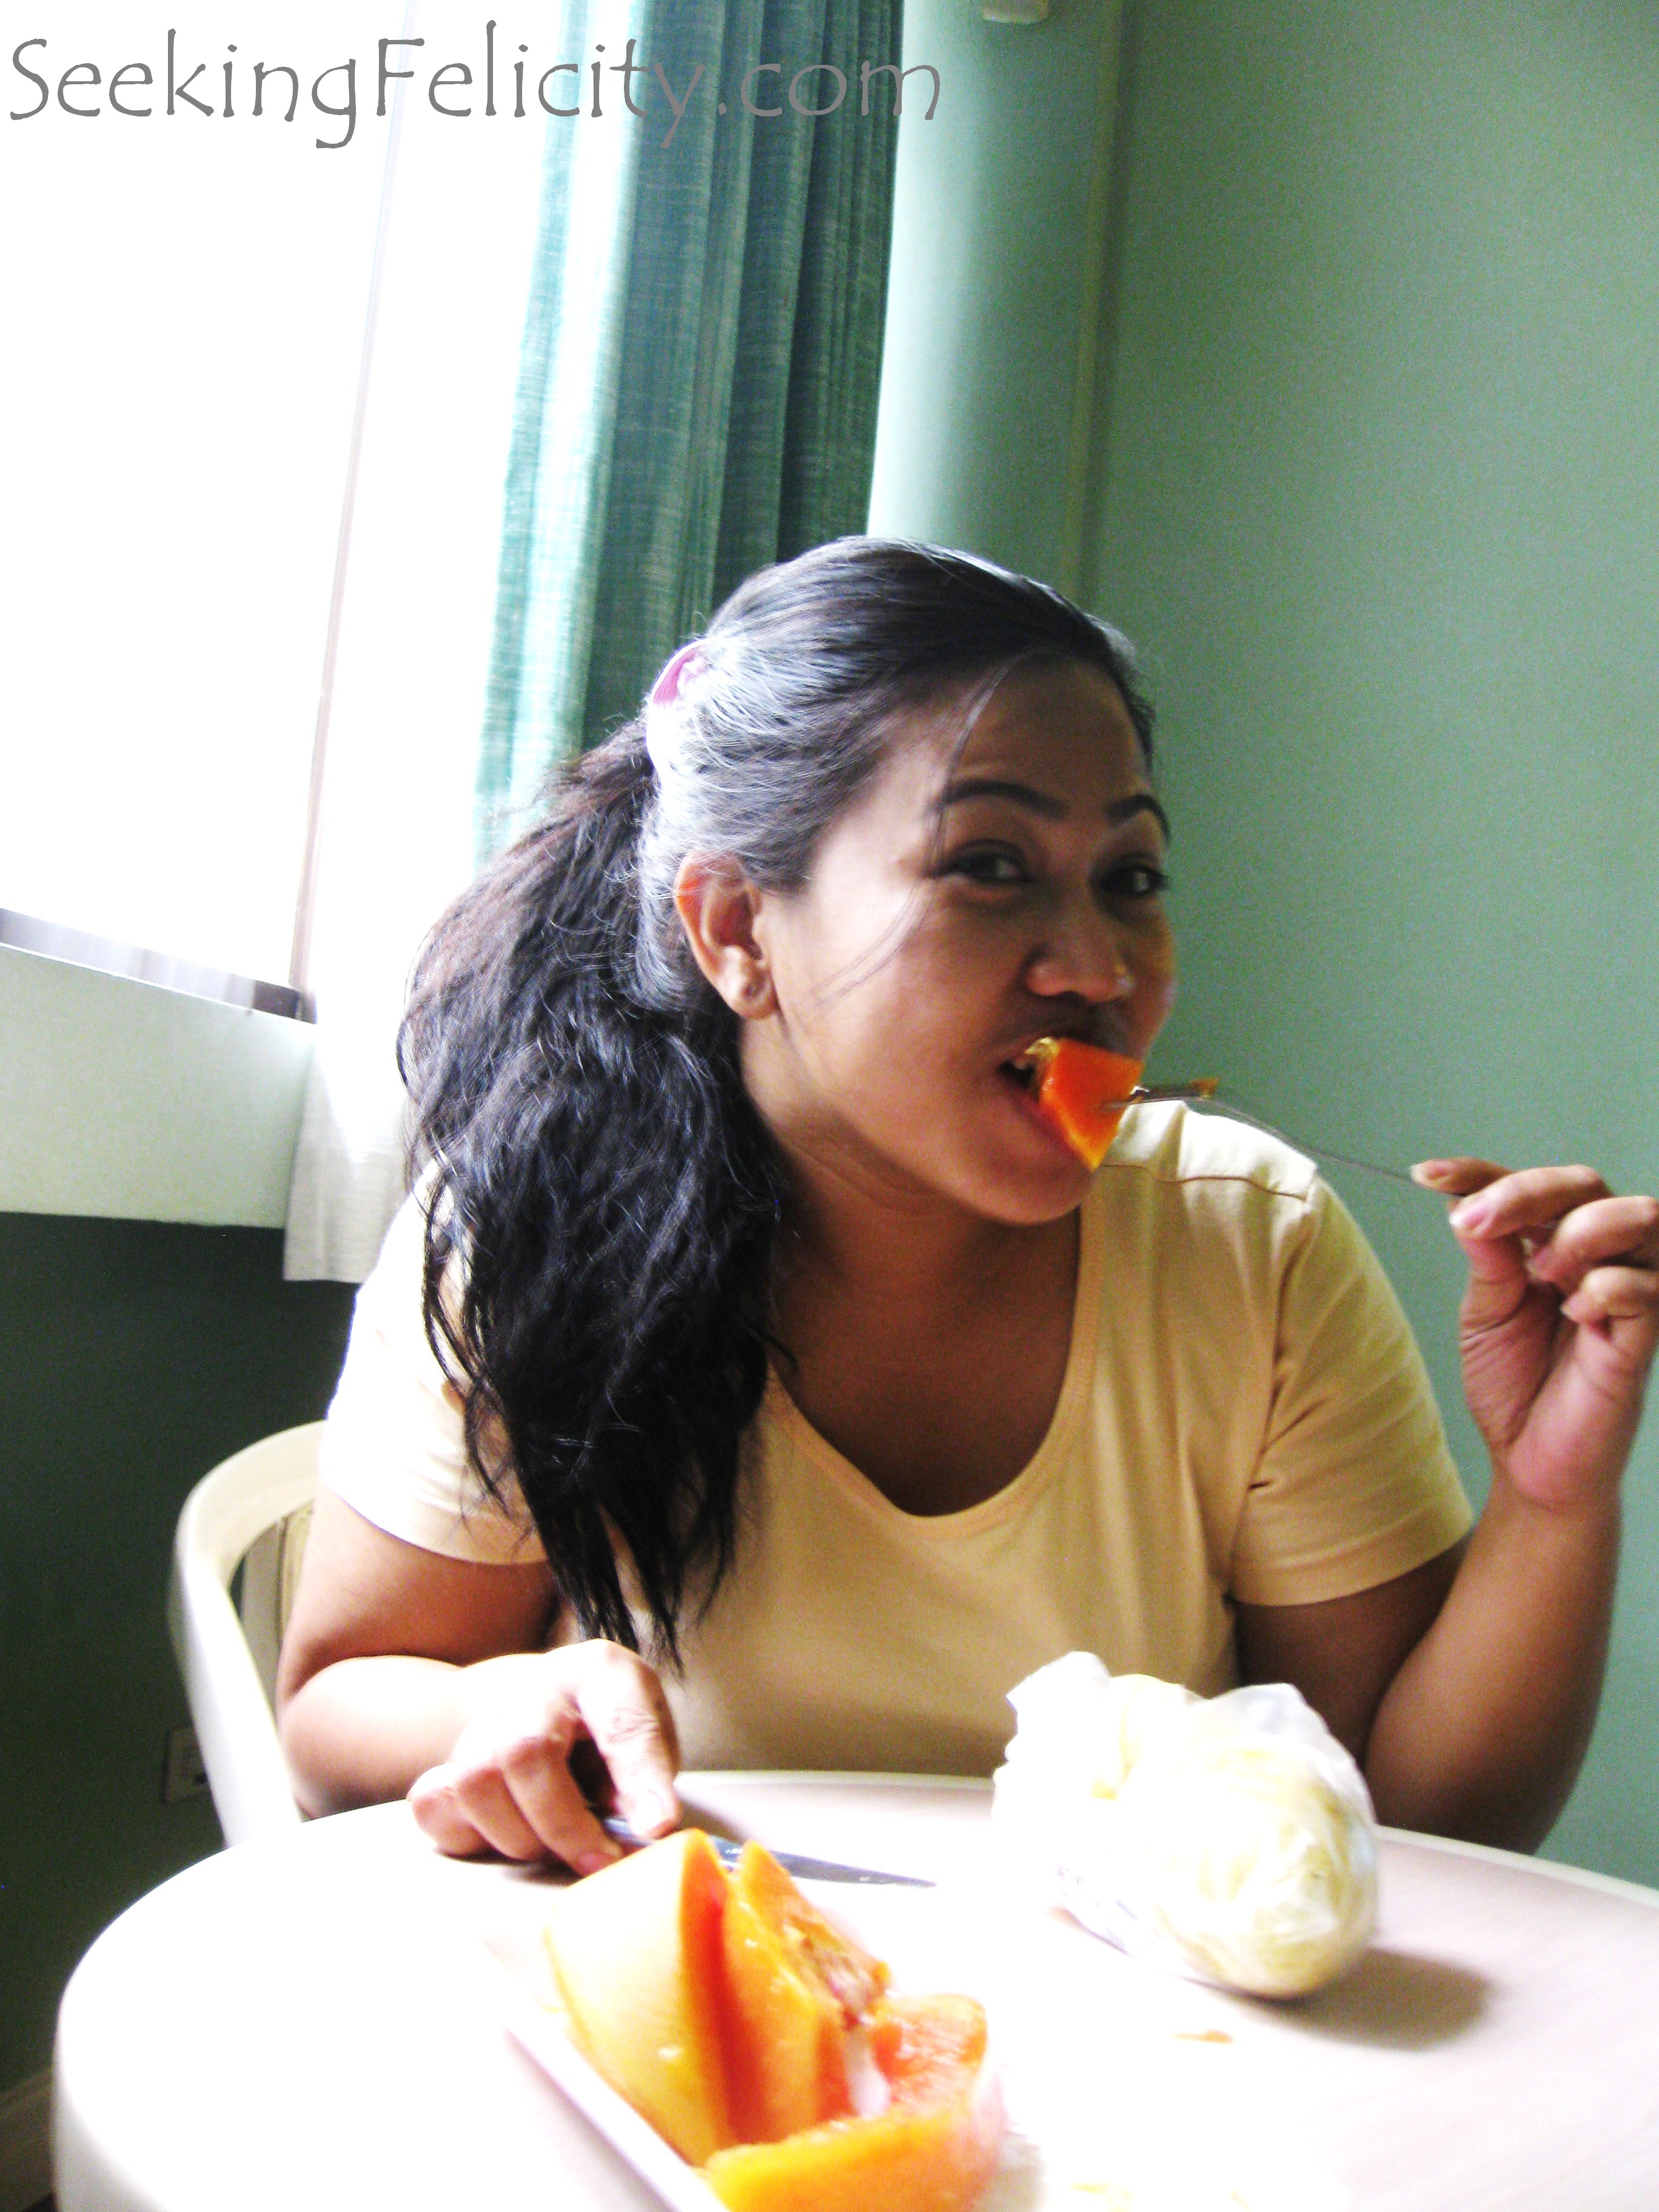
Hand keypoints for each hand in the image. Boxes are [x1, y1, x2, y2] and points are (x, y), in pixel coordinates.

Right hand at [408, 1640, 680, 1866]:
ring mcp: (483, 1722)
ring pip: (475, 1780)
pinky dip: (464, 1835)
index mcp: (598, 1673)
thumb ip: (649, 1771)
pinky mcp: (449, 1761)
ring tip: (552, 1849)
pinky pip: (433, 1803)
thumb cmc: (607, 1720)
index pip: (620, 1721)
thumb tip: (647, 1826)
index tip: (657, 1827)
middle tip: (597, 1862)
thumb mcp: (649, 1728)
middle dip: (563, 1822)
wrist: (548, 1695)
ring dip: (518, 1835)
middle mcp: (533, 1690)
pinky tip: (503, 1839)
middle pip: (526, 1750)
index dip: (640, 1778)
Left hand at [1413, 1158, 1658, 1512]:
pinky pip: (1649, 1288)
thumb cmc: (1513, 1384)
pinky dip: (1609, 1286)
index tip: (1425, 1174)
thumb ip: (1487, 1259)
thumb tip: (1466, 1203)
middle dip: (1527, 1191)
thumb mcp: (1485, 1314)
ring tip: (1541, 1269)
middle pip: (1585, 1184)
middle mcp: (1597, 1256)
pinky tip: (1576, 1311)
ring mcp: (1628, 1291)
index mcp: (1552, 1243)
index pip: (1527, 1185)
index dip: (1479, 1172)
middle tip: (1476, 1221)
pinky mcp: (1645, 1336)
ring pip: (1640, 1216)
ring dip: (1582, 1229)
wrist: (1529, 1463)